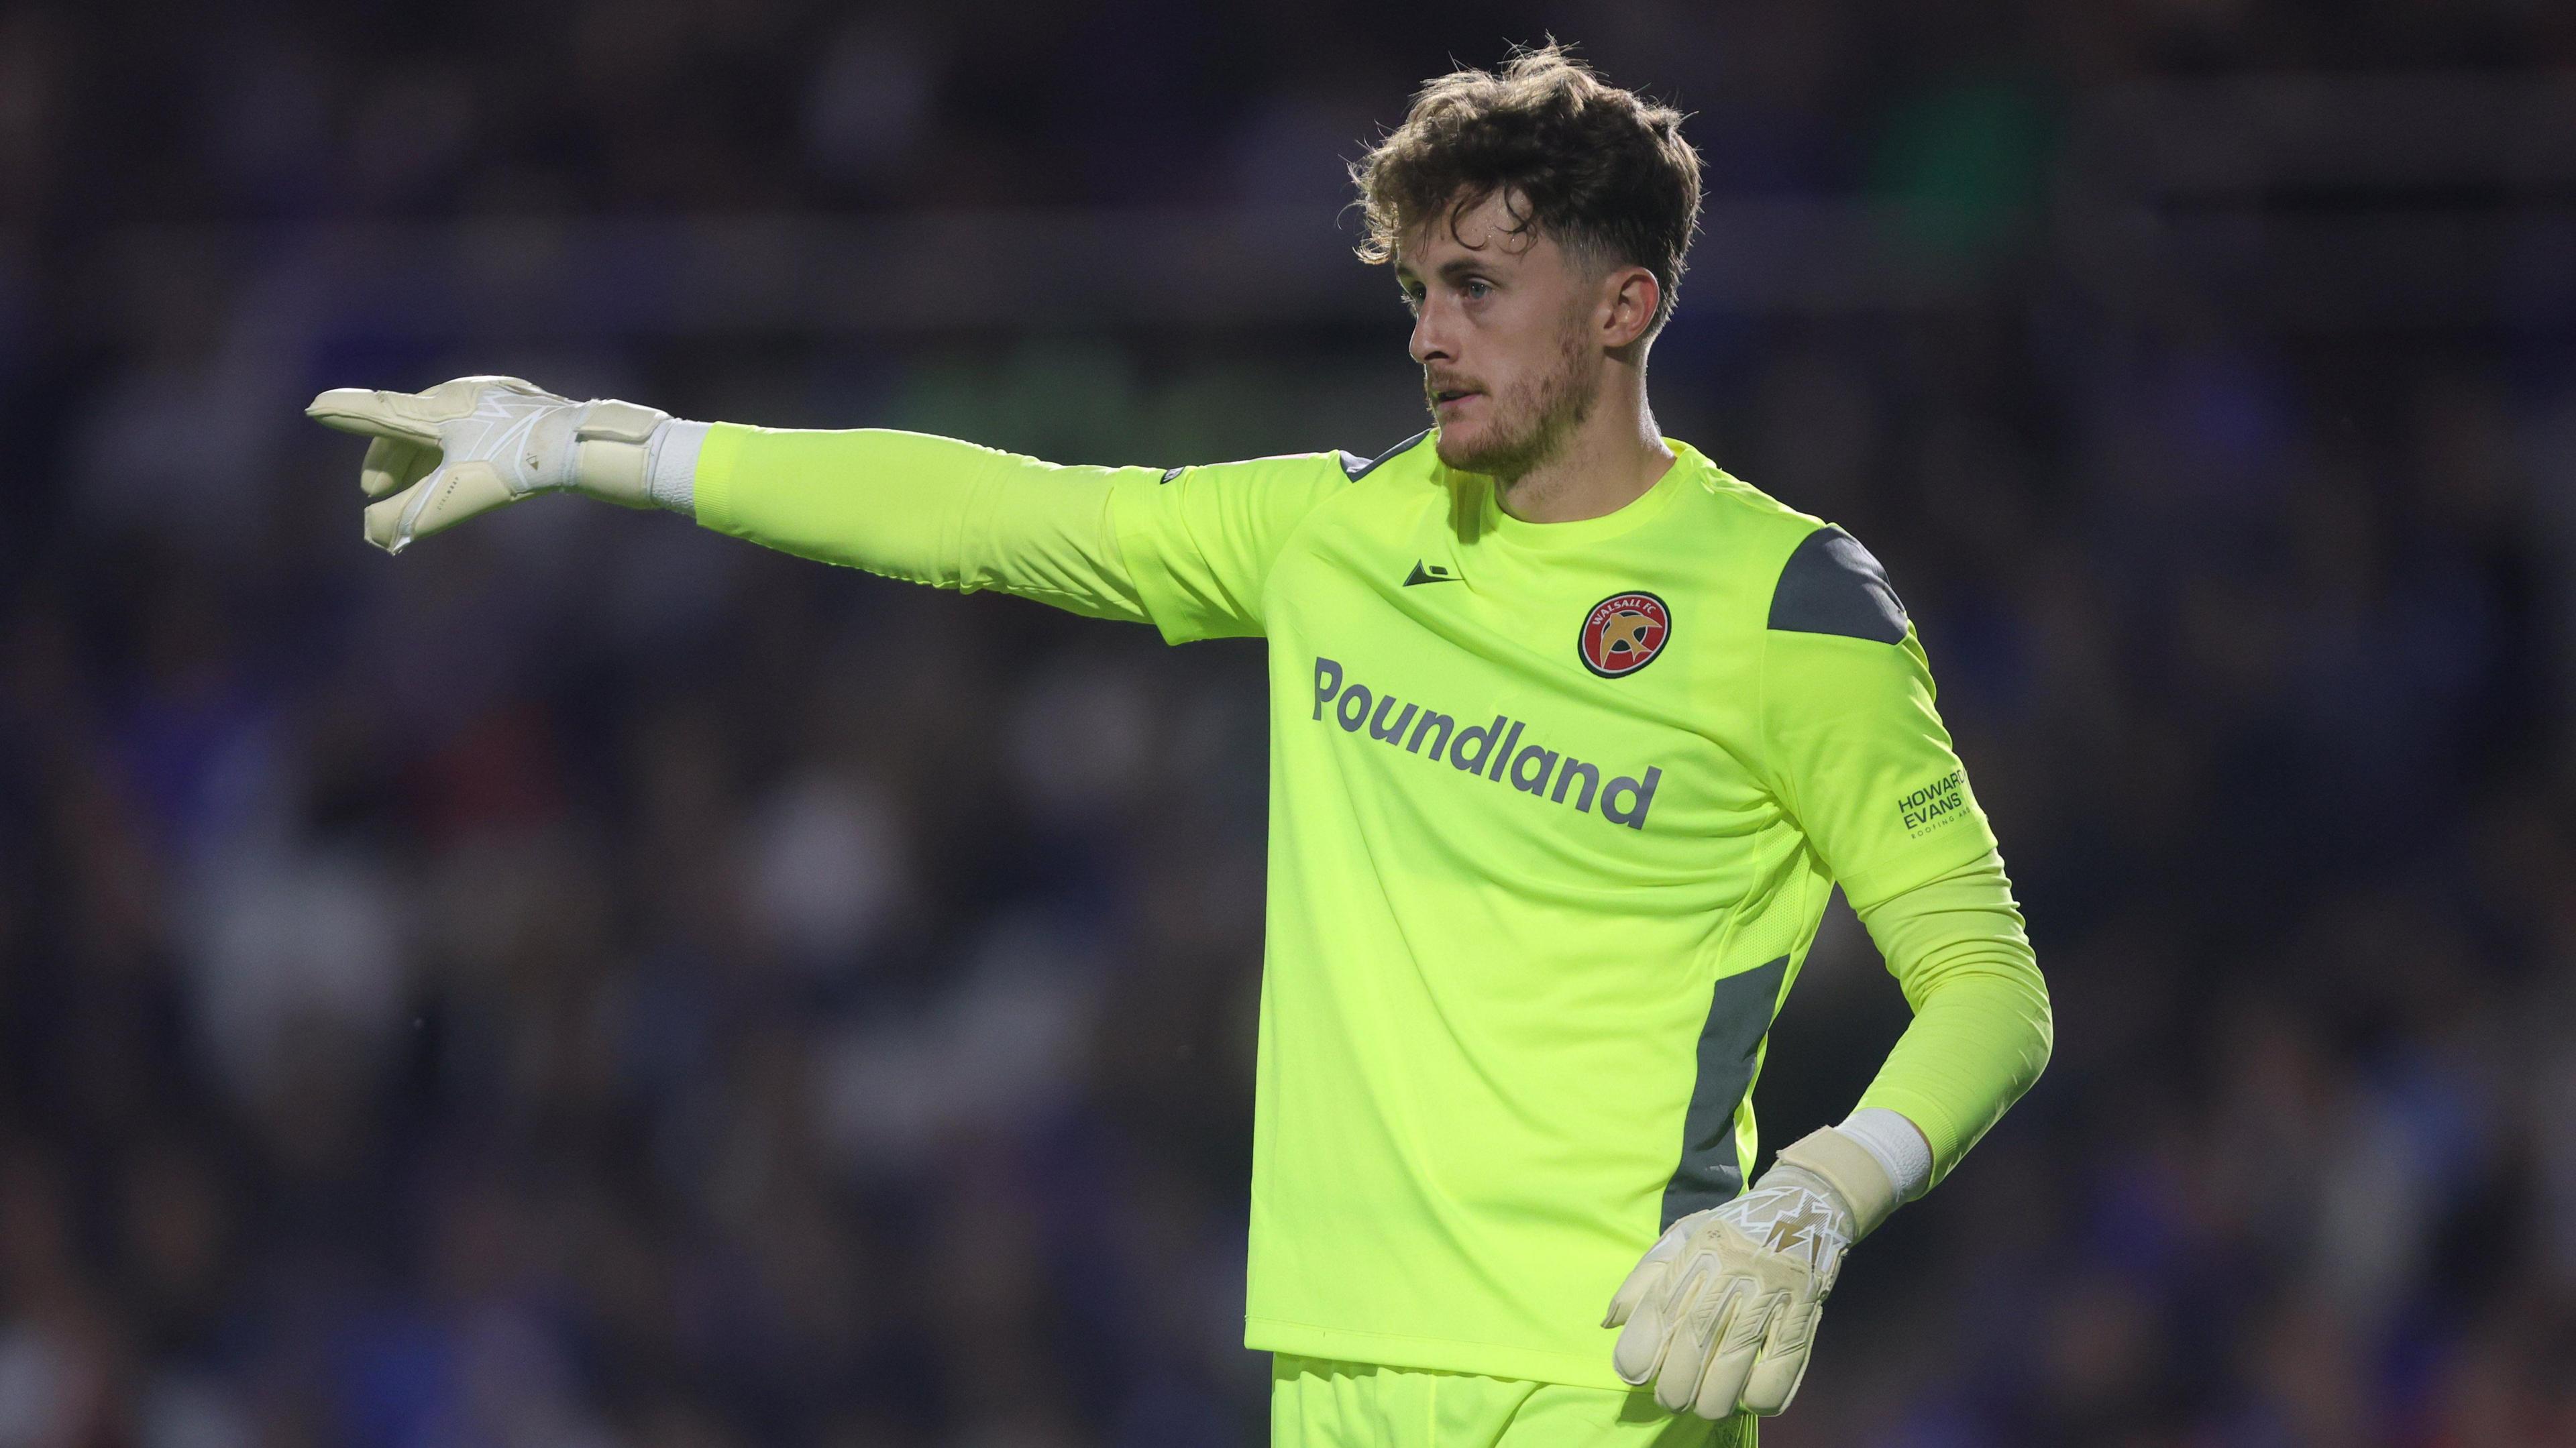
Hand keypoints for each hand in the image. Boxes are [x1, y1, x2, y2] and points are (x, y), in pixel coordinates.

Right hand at [306, 376, 667, 553]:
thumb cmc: (517, 468)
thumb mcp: (453, 498)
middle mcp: (462, 394)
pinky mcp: (525, 413)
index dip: (346, 414)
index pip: (380, 413)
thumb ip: (406, 518)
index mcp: (437, 406)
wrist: (587, 446)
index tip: (315, 407)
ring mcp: (496, 400)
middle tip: (376, 493)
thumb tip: (373, 533)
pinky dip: (456, 456)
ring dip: (423, 462)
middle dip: (390, 461)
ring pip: (444, 430)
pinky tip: (466, 476)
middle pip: (410, 425)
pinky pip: (475, 433)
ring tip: (417, 494)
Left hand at [1603, 1164, 1851, 1418]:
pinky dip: (1759, 1396)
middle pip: (1696, 1340)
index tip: (1632, 1373)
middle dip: (1674, 1385)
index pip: (1661, 1307)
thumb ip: (1644, 1278)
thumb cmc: (1732, 1229)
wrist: (1804, 1207)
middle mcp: (1733, 1270)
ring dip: (1712, 1398)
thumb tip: (1610, 1323)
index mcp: (1698, 1250)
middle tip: (1668, 1398)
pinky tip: (1746, 1395)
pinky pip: (1781, 1370)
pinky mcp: (1805, 1314)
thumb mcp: (1682, 1237)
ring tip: (1701, 1404)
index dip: (1640, 1349)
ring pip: (1736, 1363)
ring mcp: (1772, 1293)